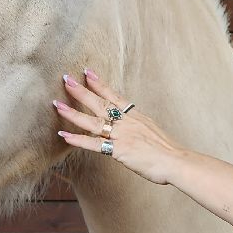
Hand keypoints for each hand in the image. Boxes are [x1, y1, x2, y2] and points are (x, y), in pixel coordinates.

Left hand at [53, 69, 183, 184]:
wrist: (175, 160)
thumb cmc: (168, 151)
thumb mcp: (153, 132)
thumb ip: (140, 128)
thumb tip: (134, 131)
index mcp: (136, 116)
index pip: (115, 96)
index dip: (100, 84)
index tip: (87, 72)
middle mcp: (127, 122)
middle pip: (100, 103)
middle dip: (81, 91)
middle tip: (66, 79)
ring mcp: (121, 135)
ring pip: (93, 120)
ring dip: (73, 112)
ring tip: (57, 104)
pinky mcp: (118, 150)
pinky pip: (93, 144)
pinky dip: (78, 139)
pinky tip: (64, 135)